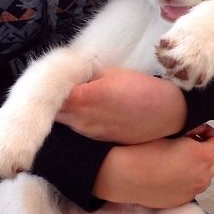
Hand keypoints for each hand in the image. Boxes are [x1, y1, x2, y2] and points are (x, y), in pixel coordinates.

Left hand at [56, 67, 186, 143]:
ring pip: (61, 119)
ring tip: (72, 92)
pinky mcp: (95, 139)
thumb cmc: (143, 89)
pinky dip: (74, 116)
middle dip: (51, 96)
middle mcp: (80, 120)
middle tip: (56, 81)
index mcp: (82, 99)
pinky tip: (85, 105)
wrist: (168, 116)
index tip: (47, 73)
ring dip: (62, 107)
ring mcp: (86, 132)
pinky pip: (75, 126)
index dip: (45, 83)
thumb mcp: (111, 73)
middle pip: (51, 109)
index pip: (49, 93)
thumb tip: (68, 77)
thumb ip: (84, 77)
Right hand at [93, 124, 213, 208]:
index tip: (197, 131)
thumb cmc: (142, 151)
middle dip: (206, 151)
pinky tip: (169, 174)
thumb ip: (189, 133)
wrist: (123, 176)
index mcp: (201, 156)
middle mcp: (201, 176)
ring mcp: (192, 191)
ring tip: (179, 160)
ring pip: (205, 177)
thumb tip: (196, 133)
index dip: (210, 134)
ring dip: (199, 167)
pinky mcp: (181, 201)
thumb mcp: (169, 134)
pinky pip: (191, 188)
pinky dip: (187, 180)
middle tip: (189, 144)